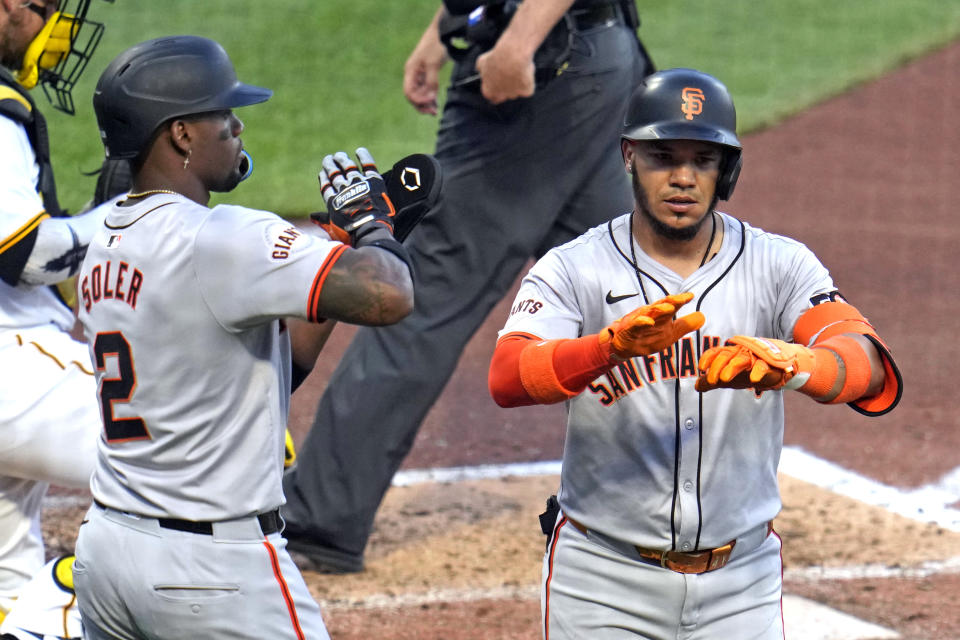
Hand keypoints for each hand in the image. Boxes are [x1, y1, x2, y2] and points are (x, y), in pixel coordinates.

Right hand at [314, 148, 395, 245]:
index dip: (324, 178)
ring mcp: (357, 183)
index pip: (326, 185)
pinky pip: (367, 164)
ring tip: (339, 155)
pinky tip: (359, 151)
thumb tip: (311, 216)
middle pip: (334, 173)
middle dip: (330, 165)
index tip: (322, 172)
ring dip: (342, 159)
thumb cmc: (351, 233)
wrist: (369, 229)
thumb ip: (323, 220)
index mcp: (333, 201)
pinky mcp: (372, 180)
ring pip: (347, 166)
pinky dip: (363, 156)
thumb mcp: (334, 228)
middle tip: (329, 159)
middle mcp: (343, 189)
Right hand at [403, 11, 448, 114]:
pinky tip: (435, 102)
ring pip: (419, 93)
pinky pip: (425, 88)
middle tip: (433, 112)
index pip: (409, 92)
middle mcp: (412, 74)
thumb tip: (430, 97)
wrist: (442, 32)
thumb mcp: (434, 64)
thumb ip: (431, 81)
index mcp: (410, 71)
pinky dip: (430, 96)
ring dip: (426, 102)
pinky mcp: (426, 73)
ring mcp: (419, 74)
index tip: (430, 103)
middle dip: (422, 104)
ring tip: (435, 110)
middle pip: (413, 95)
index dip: (418, 100)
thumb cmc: (436, 46)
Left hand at [475, 39, 534, 103]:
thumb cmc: (497, 56)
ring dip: (518, 84)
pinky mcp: (526, 92)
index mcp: (488, 91)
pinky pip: (528, 88)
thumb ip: (480, 68)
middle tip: (510, 75)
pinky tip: (526, 71)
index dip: (495, 89)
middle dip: (507, 88)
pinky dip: (529, 81)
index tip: (499, 83)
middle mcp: (501, 96)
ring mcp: (514, 95)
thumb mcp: (482, 61)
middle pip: (505, 96)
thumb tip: (479, 69)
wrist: (512, 54)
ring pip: (517, 91)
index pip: (491, 96)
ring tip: (518, 69)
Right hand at [599, 292, 704, 360]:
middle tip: (682, 299)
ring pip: (649, 312)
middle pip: (662, 305)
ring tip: (670, 308)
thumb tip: (702, 316)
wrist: (626, 346)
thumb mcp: (670, 333)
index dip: (681, 299)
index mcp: (661, 315)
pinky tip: (649, 322)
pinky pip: (636, 324)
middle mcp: (651, 314)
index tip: (691, 296)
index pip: (672, 304)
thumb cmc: (648, 337)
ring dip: (659, 309)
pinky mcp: (630, 329)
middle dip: (671, 301)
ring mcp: (639, 320)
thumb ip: (685, 325)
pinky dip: (642, 322)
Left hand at [696, 336, 815, 393]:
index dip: (707, 358)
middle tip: (712, 380)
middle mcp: (741, 352)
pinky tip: (753, 379)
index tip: (701, 368)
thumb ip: (713, 381)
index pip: (716, 352)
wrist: (780, 367)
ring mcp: (755, 356)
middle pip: (725, 355)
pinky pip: (762, 365)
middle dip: (716, 367)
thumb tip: (696, 386)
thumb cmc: (750, 370)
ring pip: (741, 358)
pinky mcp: (769, 363)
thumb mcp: (729, 377)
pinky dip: (757, 371)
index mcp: (730, 353)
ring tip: (724, 379)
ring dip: (732, 367)